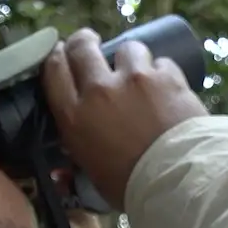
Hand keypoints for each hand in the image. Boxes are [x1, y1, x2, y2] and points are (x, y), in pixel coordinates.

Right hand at [41, 28, 207, 210]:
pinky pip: (161, 62)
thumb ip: (79, 157)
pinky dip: (162, 72)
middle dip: (84, 41)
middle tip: (91, 45)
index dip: (55, 56)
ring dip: (129, 58)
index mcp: (74, 116)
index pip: (53, 70)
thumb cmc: (129, 185)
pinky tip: (166, 87)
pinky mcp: (166, 75)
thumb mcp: (91, 173)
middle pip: (82, 47)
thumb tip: (72, 158)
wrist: (174, 178)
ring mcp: (133, 78)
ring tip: (138, 72)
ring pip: (126, 48)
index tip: (60, 54)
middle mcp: (98, 90)